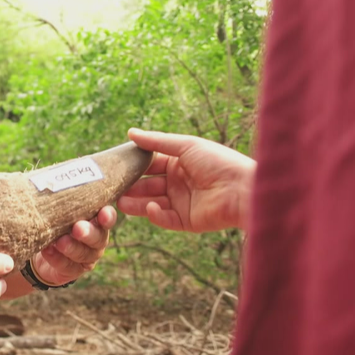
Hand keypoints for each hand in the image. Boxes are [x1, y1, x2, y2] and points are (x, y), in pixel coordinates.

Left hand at [30, 206, 116, 285]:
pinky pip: (67, 266)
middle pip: (98, 237)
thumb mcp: (63, 209)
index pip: (107, 218)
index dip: (107, 216)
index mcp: (97, 221)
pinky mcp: (74, 270)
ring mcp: (88, 257)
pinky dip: (56, 258)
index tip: (103, 212)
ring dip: (71, 247)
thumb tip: (54, 179)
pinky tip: (47, 250)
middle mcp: (97, 239)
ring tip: (59, 241)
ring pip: (83, 254)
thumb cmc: (58, 220)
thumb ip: (66, 200)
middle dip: (88, 232)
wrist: (46, 248)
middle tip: (78, 228)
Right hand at [118, 128, 255, 232]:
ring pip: (152, 203)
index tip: (114, 166)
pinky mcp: (187, 221)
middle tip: (111, 188)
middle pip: (148, 185)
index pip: (150, 164)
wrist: (243, 189)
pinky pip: (165, 219)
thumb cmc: (218, 162)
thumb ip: (157, 142)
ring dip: (136, 203)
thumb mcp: (186, 145)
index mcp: (179, 163)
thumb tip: (130, 133)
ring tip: (120, 202)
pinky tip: (151, 208)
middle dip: (131, 187)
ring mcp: (182, 203)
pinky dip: (156, 214)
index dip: (133, 166)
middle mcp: (179, 183)